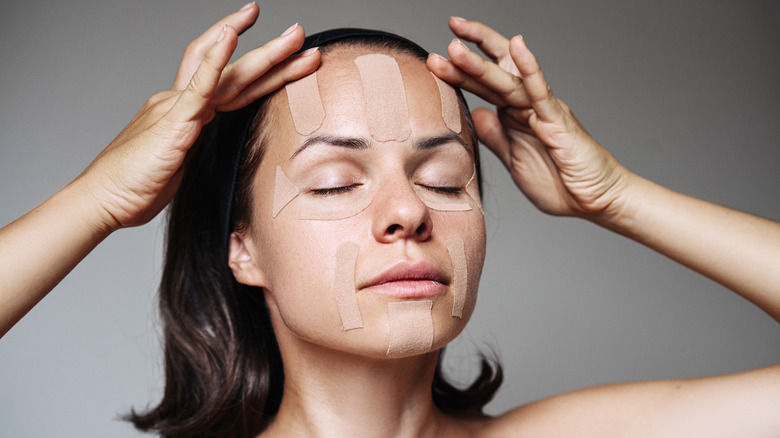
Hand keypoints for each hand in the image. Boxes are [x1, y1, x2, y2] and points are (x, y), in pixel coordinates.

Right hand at [78, 4, 319, 230]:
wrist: (104, 199)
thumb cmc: (138, 187)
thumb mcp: (184, 168)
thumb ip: (202, 152)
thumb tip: (220, 155)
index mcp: (188, 114)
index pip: (230, 82)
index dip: (258, 67)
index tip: (284, 55)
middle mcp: (185, 103)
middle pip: (236, 71)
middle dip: (272, 52)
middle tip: (300, 34)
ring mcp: (179, 107)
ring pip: (229, 73)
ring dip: (265, 53)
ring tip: (295, 34)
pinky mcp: (174, 120)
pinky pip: (199, 84)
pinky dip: (216, 59)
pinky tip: (231, 35)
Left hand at [427, 17, 627, 218]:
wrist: (595, 200)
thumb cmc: (559, 181)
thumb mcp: (514, 160)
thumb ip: (495, 136)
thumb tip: (475, 114)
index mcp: (516, 115)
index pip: (485, 85)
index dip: (460, 71)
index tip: (435, 58)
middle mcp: (528, 106)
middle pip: (495, 72)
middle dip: (467, 54)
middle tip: (448, 26)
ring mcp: (543, 111)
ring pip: (508, 81)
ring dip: (481, 63)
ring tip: (456, 45)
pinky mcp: (558, 121)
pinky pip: (540, 91)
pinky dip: (529, 68)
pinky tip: (517, 47)